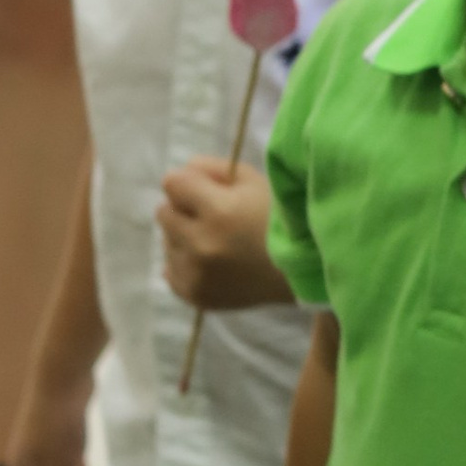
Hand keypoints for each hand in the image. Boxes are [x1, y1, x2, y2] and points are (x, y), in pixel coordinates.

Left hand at [158, 158, 289, 310]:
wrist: (301, 271)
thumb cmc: (278, 219)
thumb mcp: (252, 180)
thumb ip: (211, 169)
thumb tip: (181, 173)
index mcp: (219, 212)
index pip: (172, 183)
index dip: (190, 183)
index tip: (206, 189)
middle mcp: (202, 245)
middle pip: (163, 213)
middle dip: (184, 209)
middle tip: (211, 216)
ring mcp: (197, 275)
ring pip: (166, 242)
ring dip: (185, 237)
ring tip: (217, 242)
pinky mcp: (196, 296)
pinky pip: (170, 272)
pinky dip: (185, 264)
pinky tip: (210, 262)